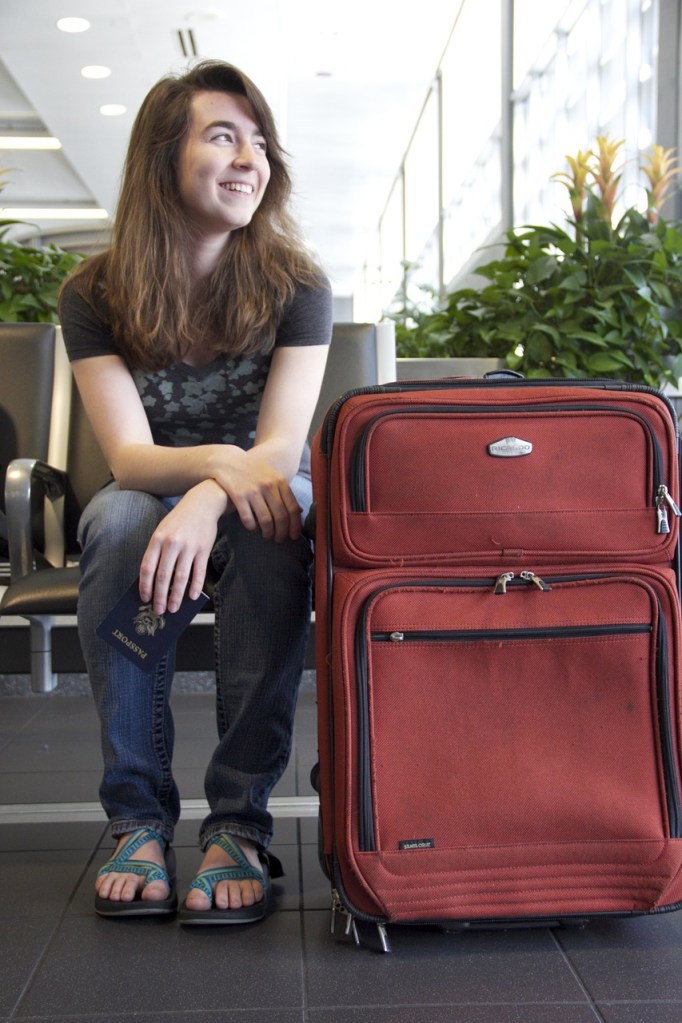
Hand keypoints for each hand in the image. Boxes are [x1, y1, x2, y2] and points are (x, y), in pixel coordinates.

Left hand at [138, 481, 225, 614]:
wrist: (202, 504)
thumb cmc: (179, 520)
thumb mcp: (162, 531)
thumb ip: (157, 552)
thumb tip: (154, 580)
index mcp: (157, 539)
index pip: (147, 568)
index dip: (145, 586)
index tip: (144, 599)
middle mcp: (172, 543)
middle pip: (163, 576)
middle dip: (160, 596)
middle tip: (159, 610)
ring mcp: (189, 547)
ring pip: (181, 577)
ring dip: (176, 596)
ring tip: (174, 608)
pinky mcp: (203, 549)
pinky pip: (198, 572)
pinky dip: (195, 586)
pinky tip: (192, 597)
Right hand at [209, 447, 302, 542]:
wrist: (228, 461)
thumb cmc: (253, 471)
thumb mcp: (272, 476)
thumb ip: (285, 492)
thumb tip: (299, 512)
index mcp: (280, 481)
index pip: (293, 509)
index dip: (295, 526)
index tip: (294, 536)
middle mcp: (268, 486)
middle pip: (281, 517)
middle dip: (282, 532)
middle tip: (279, 539)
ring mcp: (253, 491)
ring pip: (266, 520)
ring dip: (268, 532)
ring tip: (267, 535)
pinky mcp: (238, 496)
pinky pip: (248, 519)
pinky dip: (252, 527)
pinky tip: (253, 528)